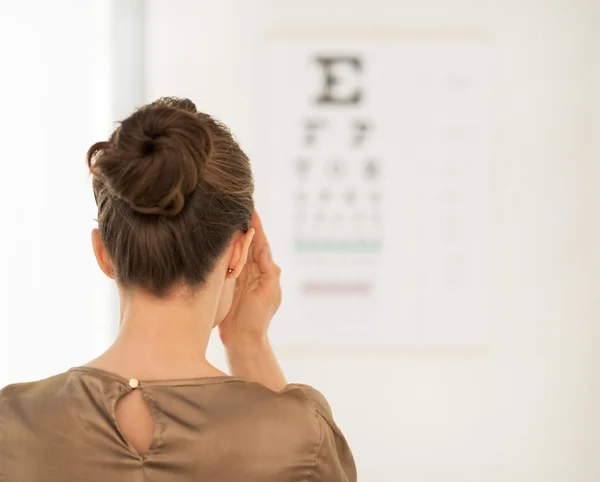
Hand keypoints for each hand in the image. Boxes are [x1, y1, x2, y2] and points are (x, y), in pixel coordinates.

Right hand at [219, 212, 281, 346]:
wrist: (242, 339)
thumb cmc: (258, 319)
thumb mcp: (269, 295)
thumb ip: (269, 272)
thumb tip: (264, 249)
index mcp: (265, 271)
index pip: (261, 243)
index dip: (256, 226)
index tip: (251, 208)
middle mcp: (252, 271)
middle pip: (247, 243)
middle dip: (243, 226)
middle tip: (235, 206)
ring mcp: (239, 276)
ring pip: (236, 251)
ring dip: (232, 236)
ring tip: (224, 218)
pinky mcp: (226, 283)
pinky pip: (224, 263)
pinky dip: (222, 251)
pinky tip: (214, 241)